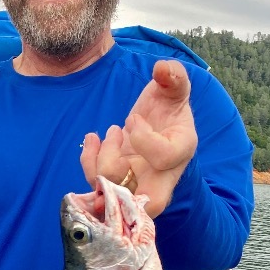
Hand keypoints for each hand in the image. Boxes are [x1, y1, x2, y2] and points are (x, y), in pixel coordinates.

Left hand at [80, 59, 197, 217]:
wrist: (155, 117)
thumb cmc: (167, 103)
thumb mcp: (174, 87)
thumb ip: (173, 76)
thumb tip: (163, 68)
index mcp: (181, 150)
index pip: (163, 158)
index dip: (142, 139)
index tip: (133, 119)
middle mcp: (161, 174)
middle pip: (150, 202)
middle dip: (126, 194)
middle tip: (111, 170)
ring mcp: (137, 180)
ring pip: (116, 193)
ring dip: (101, 163)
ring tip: (110, 132)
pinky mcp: (117, 179)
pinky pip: (97, 184)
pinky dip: (88, 163)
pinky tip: (92, 140)